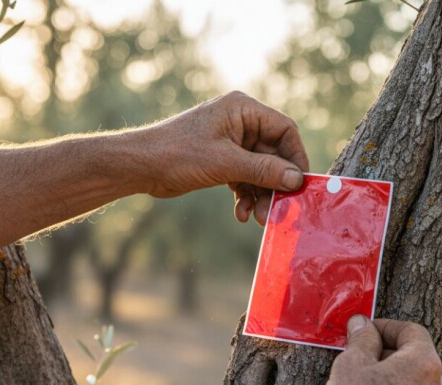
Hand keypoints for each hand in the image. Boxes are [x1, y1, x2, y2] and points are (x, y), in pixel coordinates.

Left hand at [129, 91, 308, 224]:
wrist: (140, 166)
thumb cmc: (178, 154)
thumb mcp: (226, 163)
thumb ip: (264, 170)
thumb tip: (296, 179)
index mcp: (243, 109)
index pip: (285, 130)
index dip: (296, 157)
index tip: (300, 184)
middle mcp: (240, 122)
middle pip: (274, 154)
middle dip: (275, 184)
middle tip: (278, 211)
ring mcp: (231, 142)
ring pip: (260, 170)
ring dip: (260, 195)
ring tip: (258, 218)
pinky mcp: (222, 160)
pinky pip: (244, 178)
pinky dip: (245, 195)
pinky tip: (241, 213)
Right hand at [276, 316, 441, 384]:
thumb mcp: (352, 362)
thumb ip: (362, 337)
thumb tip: (362, 324)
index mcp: (425, 364)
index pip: (412, 330)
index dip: (387, 326)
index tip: (366, 330)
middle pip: (415, 357)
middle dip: (389, 352)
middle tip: (361, 356)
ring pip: (415, 384)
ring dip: (393, 378)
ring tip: (364, 384)